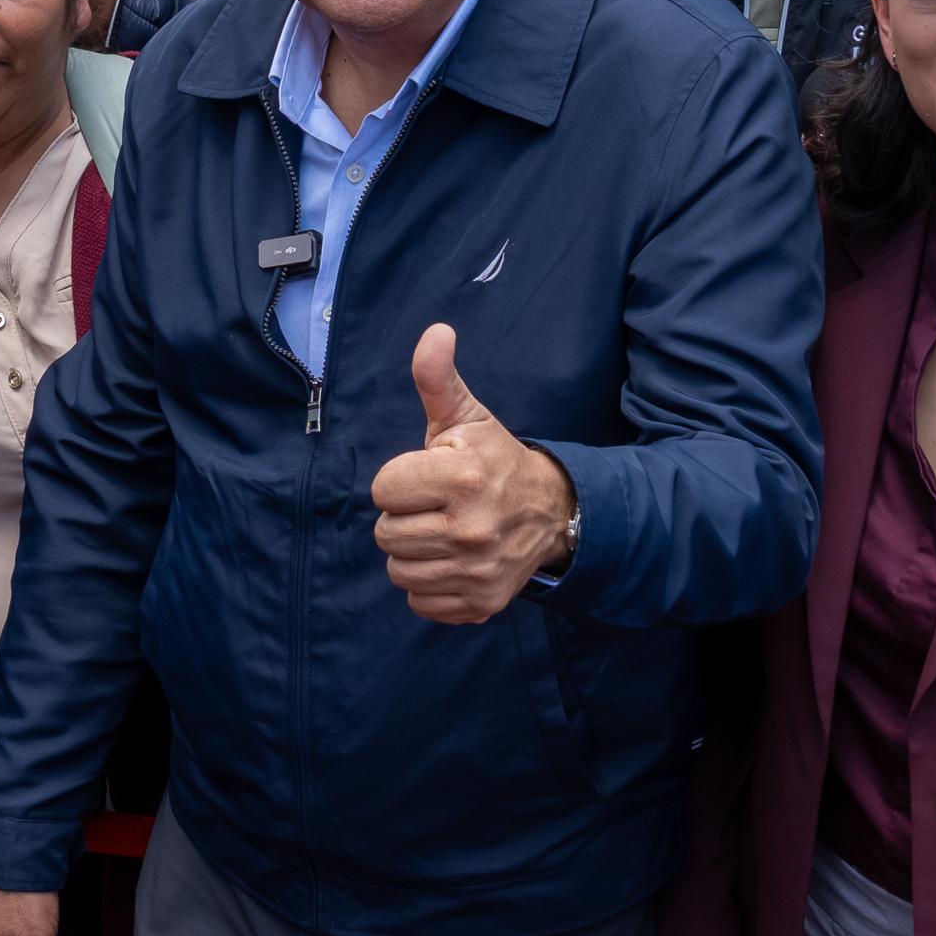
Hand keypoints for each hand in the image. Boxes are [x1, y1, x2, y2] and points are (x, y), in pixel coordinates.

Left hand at [368, 322, 575, 624]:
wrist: (552, 512)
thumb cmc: (495, 460)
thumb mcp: (467, 417)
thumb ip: (438, 378)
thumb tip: (435, 332)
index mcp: (462, 477)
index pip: (383, 489)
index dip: (400, 480)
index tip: (428, 476)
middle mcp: (470, 529)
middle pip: (385, 533)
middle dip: (404, 516)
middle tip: (435, 505)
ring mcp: (476, 571)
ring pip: (398, 569)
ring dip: (413, 552)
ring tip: (441, 531)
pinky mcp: (480, 603)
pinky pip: (419, 601)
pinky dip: (428, 584)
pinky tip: (450, 560)